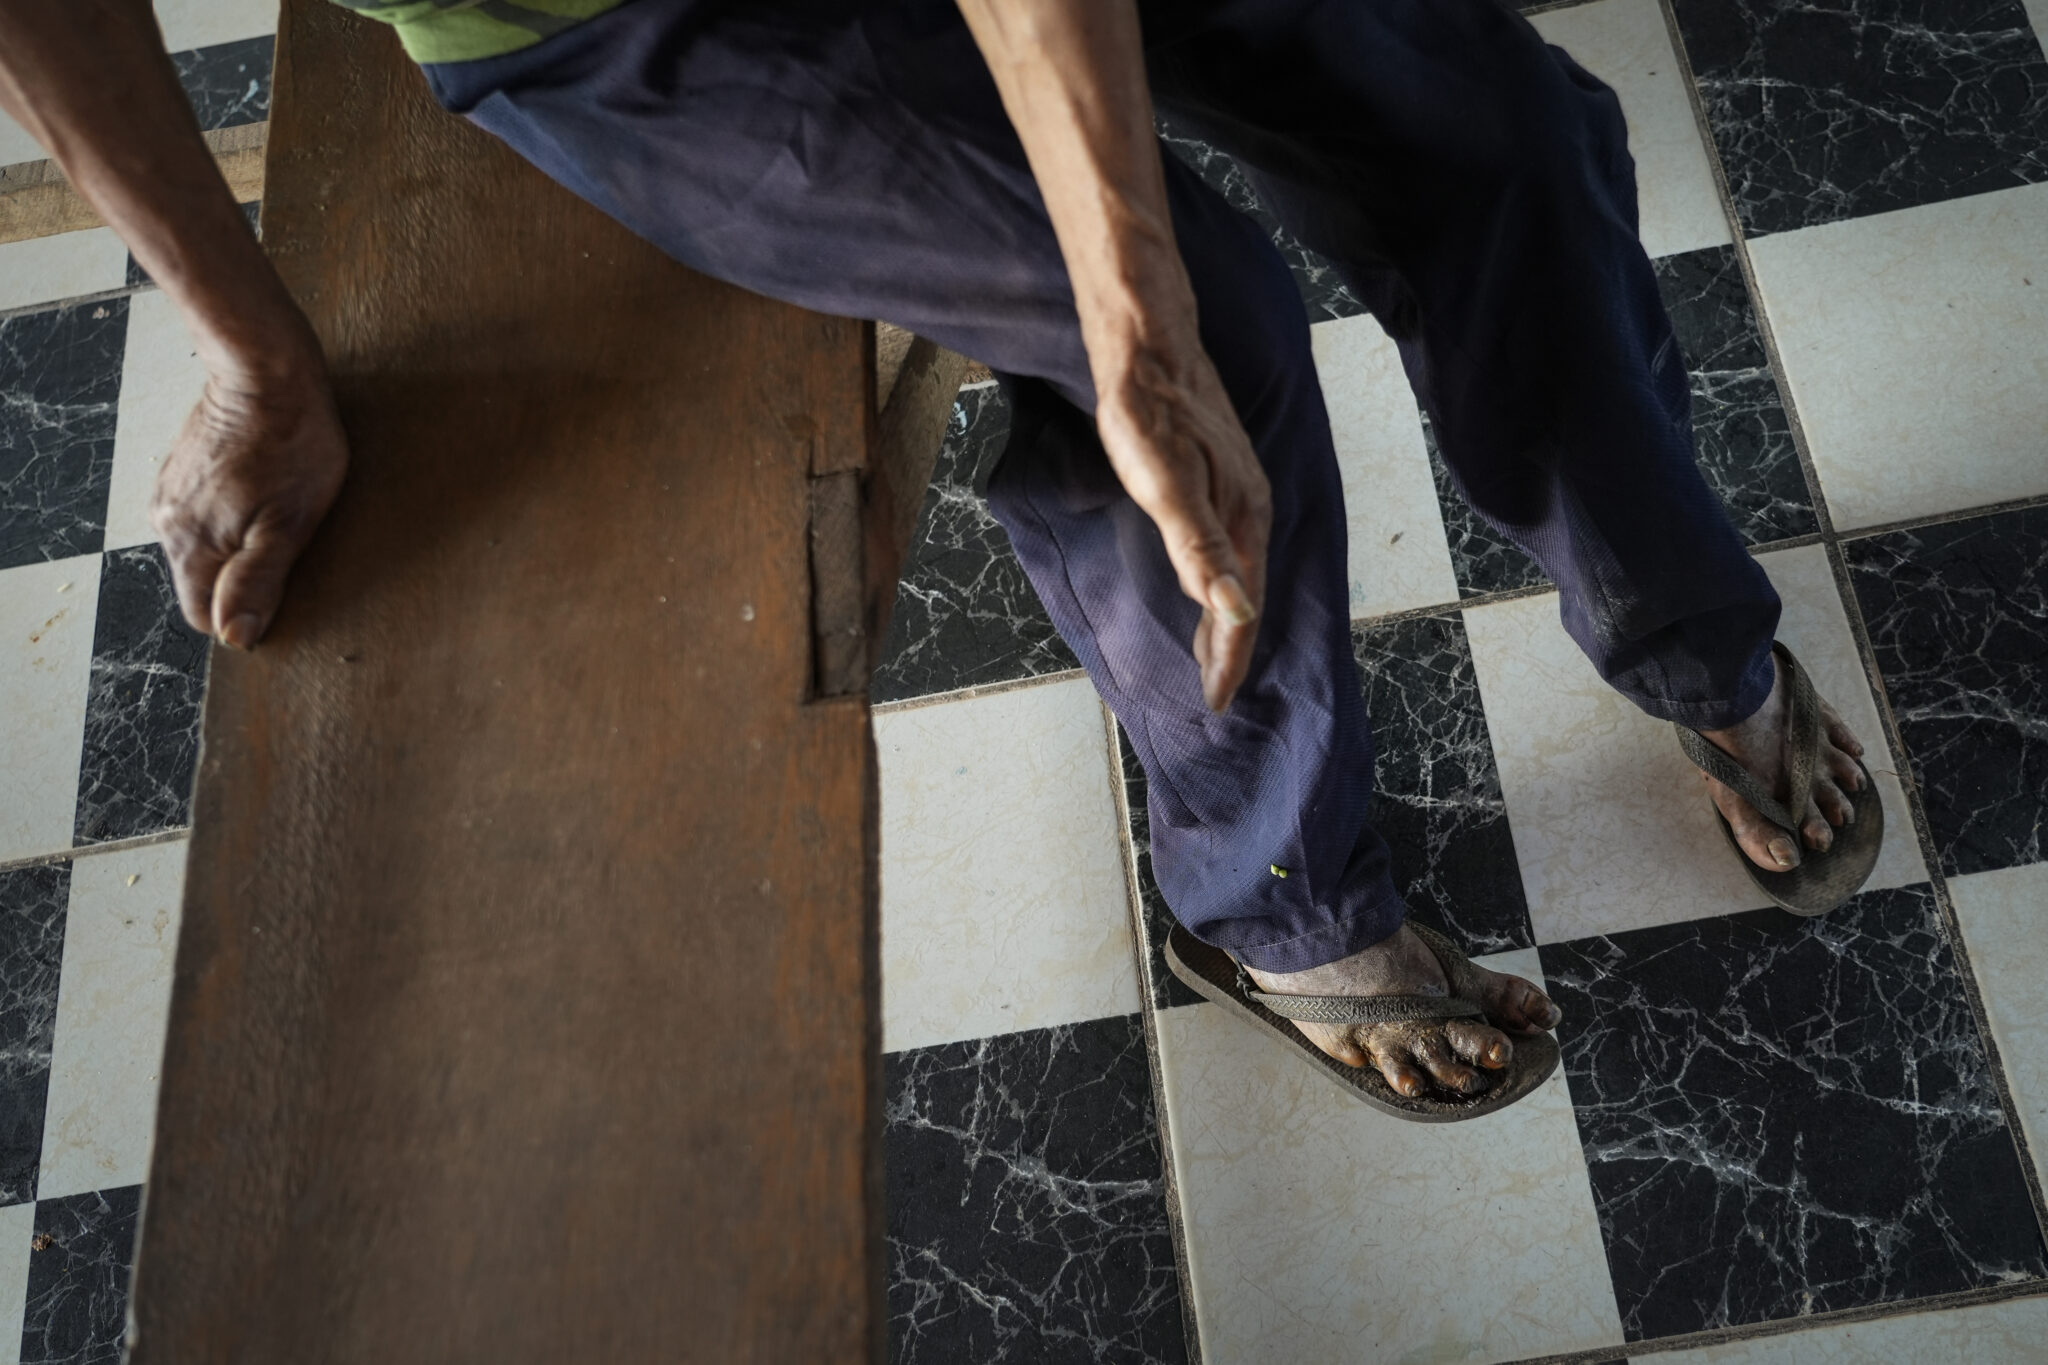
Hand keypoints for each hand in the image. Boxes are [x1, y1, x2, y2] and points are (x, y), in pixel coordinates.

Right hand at [150, 361, 348, 648]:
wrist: (264, 370)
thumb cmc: (291, 444)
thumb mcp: (290, 523)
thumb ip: (257, 581)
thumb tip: (233, 636)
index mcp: (191, 545)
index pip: (203, 615)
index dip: (243, 616)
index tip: (282, 596)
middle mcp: (167, 523)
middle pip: (201, 582)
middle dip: (240, 582)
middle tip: (288, 551)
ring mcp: (170, 494)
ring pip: (201, 549)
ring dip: (236, 547)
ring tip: (277, 518)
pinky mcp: (180, 471)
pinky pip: (200, 516)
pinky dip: (229, 518)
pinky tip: (261, 495)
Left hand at [1094, 339, 1270, 712]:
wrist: (1149, 342)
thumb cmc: (1148, 413)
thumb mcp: (1166, 486)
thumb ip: (1200, 551)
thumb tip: (1237, 613)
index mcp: (1242, 519)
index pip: (1242, 610)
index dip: (1229, 658)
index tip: (1215, 702)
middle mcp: (1250, 507)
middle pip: (1247, 595)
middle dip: (1232, 647)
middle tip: (1214, 689)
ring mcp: (1239, 489)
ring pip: (1241, 571)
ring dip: (1229, 616)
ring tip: (1211, 650)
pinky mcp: (1222, 473)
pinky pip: (1230, 546)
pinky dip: (1221, 579)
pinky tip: (1207, 579)